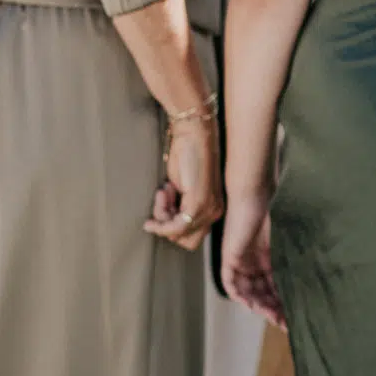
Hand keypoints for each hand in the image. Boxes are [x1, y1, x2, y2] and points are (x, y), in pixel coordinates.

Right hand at [144, 111, 221, 250]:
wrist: (193, 134)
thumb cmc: (186, 156)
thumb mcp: (182, 188)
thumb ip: (179, 207)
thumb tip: (165, 223)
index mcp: (213, 209)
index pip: (192, 237)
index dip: (173, 226)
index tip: (165, 203)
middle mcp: (214, 213)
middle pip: (185, 241)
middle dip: (167, 225)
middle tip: (162, 199)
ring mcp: (207, 210)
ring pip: (177, 233)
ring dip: (162, 215)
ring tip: (164, 190)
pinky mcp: (197, 204)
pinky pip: (175, 227)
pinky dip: (161, 217)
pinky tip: (161, 194)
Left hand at [221, 186, 283, 326]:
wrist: (255, 191)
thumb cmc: (274, 208)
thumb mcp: (289, 238)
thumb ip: (297, 255)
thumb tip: (325, 269)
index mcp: (268, 257)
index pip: (275, 285)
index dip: (285, 301)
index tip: (297, 315)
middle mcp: (254, 262)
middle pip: (263, 293)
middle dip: (275, 309)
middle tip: (288, 323)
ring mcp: (241, 260)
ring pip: (249, 292)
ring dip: (261, 307)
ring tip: (275, 318)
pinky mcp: (229, 257)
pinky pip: (231, 284)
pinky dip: (242, 296)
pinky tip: (253, 306)